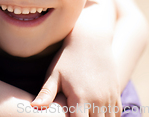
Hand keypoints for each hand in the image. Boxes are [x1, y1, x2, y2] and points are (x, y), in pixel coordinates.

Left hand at [32, 0, 121, 116]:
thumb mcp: (54, 74)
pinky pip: (116, 114)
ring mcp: (109, 97)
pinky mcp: (115, 93)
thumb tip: (33, 107)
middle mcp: (98, 101)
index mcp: (80, 99)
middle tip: (74, 113)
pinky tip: (96, 113)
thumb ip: (46, 94)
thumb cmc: (68, 58)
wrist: (90, 40)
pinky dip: (108, 116)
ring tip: (84, 112)